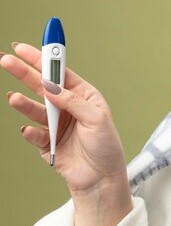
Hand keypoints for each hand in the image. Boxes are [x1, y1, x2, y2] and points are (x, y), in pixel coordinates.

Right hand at [1, 43, 131, 225]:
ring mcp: (55, 124)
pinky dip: (30, 132)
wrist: (101, 178)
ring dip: (23, 103)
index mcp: (83, 95)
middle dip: (24, 72)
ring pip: (34, 108)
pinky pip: (33, 134)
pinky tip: (29, 130)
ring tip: (14, 98)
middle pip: (41, 85)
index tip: (26, 47)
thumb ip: (72, 102)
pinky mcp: (46, 143)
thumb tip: (50, 86)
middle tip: (6, 60)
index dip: (44, 59)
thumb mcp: (96, 118)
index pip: (60, 73)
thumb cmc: (106, 146)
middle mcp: (67, 107)